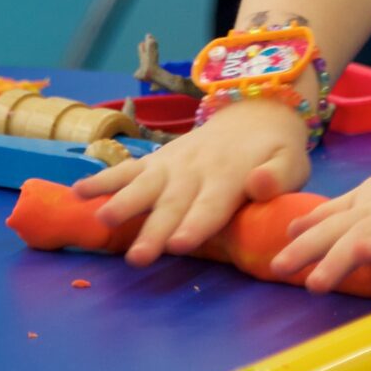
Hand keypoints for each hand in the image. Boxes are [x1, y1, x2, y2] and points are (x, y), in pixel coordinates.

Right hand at [72, 97, 310, 265]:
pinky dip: (102, 179)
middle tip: (138, 258)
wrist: (253, 112)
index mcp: (230, 176)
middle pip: (172, 204)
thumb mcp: (292, 161)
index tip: (178, 244)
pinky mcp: (156, 161)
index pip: (211, 205)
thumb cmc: (275, 151)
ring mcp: (171, 164)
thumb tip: (260, 184)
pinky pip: (127, 169)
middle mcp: (195, 170)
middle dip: (154, 230)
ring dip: (122, 202)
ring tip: (102, 220)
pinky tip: (78, 193)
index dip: (195, 224)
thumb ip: (279, 176)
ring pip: (144, 185)